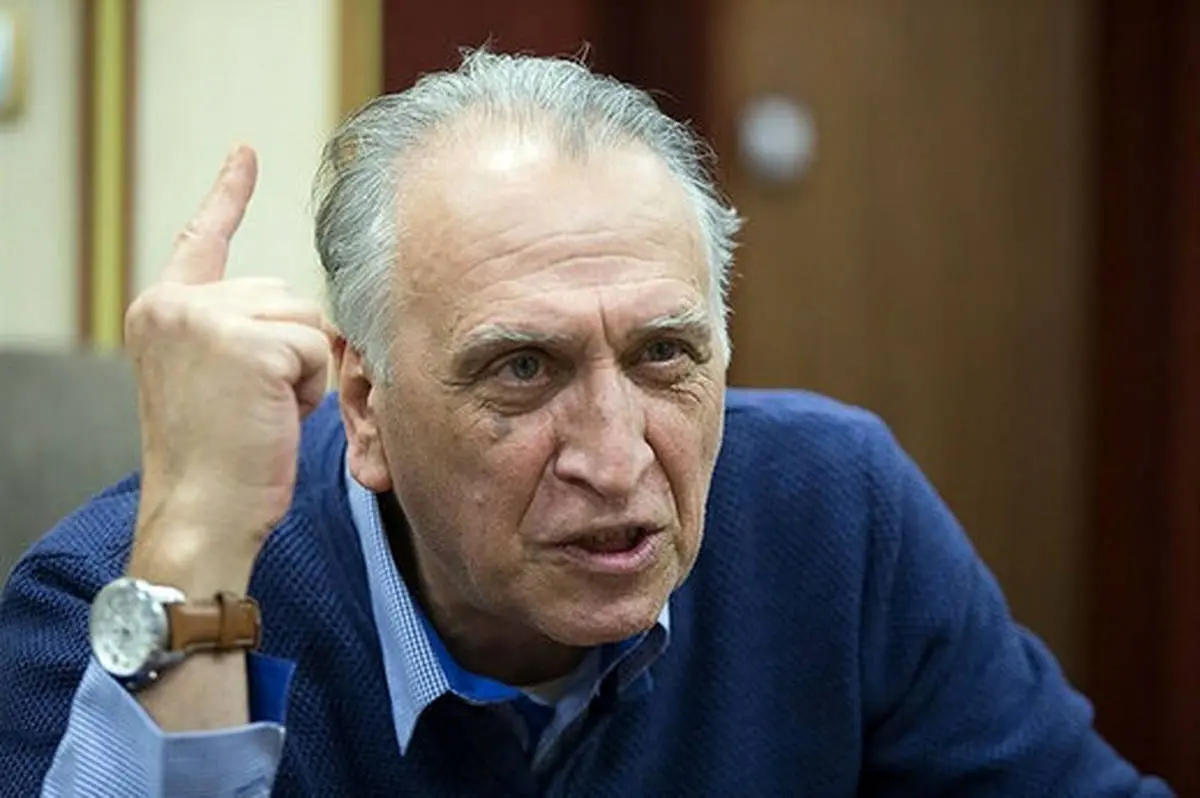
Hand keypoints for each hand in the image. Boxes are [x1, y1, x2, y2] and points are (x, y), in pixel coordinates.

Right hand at [124, 145, 333, 594]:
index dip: (228, 195)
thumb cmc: (220, 461)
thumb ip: (245, 333)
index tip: (246, 153)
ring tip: (261, 411)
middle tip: (256, 404)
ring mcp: (206, 317)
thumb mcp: (219, 381)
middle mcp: (176, 304)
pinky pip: (315, 348)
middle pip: (282, 293)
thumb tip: (315, 318)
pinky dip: (310, 387)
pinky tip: (274, 416)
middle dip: (291, 348)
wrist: (201, 514)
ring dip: (303, 369)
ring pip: (304, 319)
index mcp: (163, 310)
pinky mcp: (245, 341)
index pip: (203, 237)